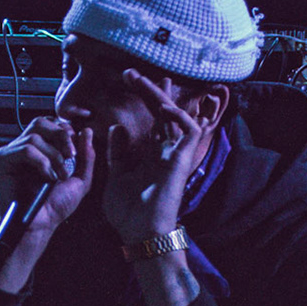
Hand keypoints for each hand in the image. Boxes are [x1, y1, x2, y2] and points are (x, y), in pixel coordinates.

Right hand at [0, 116, 95, 241]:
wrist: (40, 225)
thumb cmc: (56, 207)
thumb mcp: (80, 179)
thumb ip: (86, 155)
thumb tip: (87, 131)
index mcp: (39, 149)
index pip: (49, 123)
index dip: (64, 130)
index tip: (75, 150)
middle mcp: (23, 148)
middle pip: (40, 122)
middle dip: (60, 136)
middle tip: (71, 155)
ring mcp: (10, 154)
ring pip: (34, 137)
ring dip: (53, 156)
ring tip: (58, 175)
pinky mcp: (1, 161)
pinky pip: (25, 150)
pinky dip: (41, 162)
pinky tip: (45, 177)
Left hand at [99, 71, 214, 244]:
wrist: (139, 233)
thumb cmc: (128, 213)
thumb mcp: (116, 177)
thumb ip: (118, 153)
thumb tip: (117, 127)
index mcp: (150, 155)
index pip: (152, 120)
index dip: (143, 98)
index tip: (126, 79)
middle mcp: (165, 151)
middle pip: (163, 112)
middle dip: (149, 90)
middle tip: (130, 72)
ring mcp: (175, 155)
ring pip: (176, 116)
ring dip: (160, 96)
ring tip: (140, 79)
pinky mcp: (183, 161)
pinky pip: (190, 132)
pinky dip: (179, 117)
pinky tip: (163, 107)